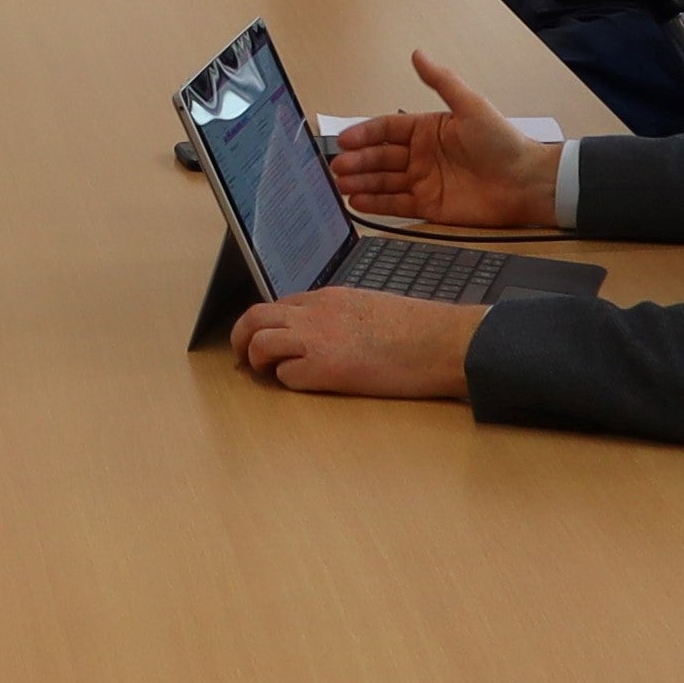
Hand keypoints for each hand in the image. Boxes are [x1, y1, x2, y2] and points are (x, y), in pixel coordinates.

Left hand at [227, 285, 482, 396]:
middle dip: (241, 337)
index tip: (265, 337)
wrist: (442, 341)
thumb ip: (343, 315)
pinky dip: (289, 383)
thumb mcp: (373, 307)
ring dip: (255, 359)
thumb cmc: (419, 330)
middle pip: (255, 317)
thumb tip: (328, 332)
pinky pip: (286, 377)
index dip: (268, 323)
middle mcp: (315, 313)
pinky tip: (307, 385)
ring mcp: (317, 339)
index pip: (280, 304)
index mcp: (329, 297)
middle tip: (243, 356)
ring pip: (258, 343)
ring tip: (265, 373)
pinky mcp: (324, 369)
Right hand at [319, 52, 562, 229]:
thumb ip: (441, 81)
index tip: (345, 139)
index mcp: (428, 129)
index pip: (387, 129)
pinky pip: (396, 205)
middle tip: (337, 166)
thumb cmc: (502, 142)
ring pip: (384, 181)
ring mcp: (424, 181)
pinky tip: (357, 202)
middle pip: (380, 157)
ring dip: (361, 181)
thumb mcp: (471, 105)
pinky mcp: (430, 206)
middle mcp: (422, 155)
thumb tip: (418, 54)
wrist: (526, 182)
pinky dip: (376, 204)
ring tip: (340, 184)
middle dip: (358, 161)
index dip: (365, 133)